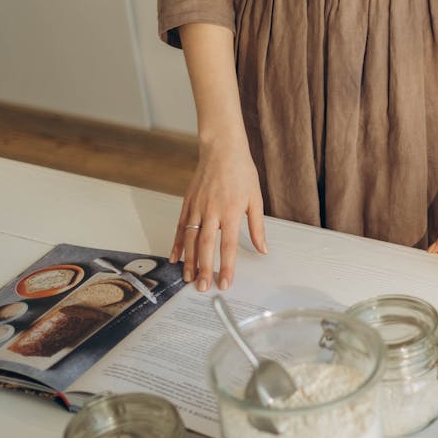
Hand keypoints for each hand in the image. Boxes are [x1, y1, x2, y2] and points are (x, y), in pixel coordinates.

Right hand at [170, 131, 266, 290]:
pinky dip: (176, 244)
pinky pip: (179, 227)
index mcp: (230, 212)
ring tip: (188, 278)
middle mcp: (211, 211)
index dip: (226, 267)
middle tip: (202, 288)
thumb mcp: (256, 199)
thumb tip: (263, 249)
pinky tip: (175, 258)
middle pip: (205, 246)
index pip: (227, 246)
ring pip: (189, 239)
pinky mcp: (187, 203)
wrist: (222, 149)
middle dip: (203, 269)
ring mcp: (196, 207)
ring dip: (188, 261)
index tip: (225, 283)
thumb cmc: (241, 172)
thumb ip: (257, 227)